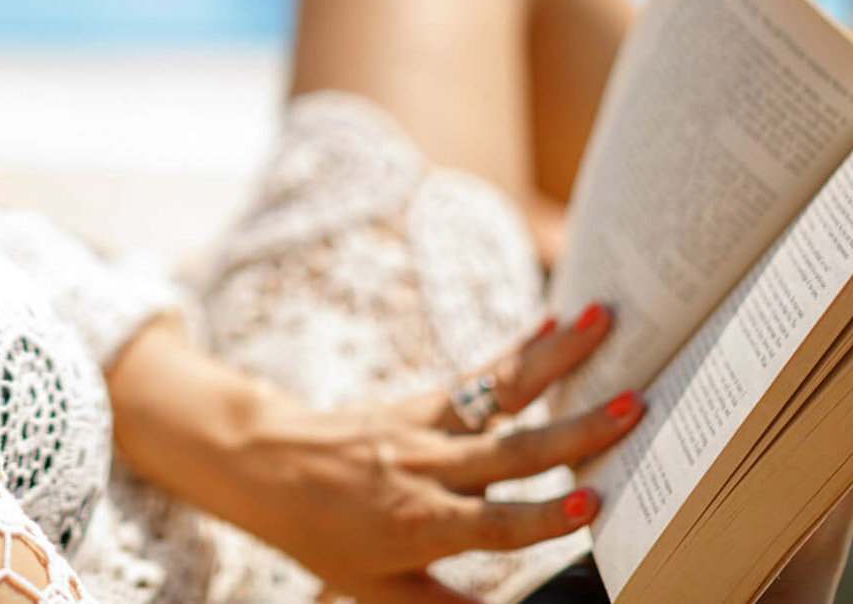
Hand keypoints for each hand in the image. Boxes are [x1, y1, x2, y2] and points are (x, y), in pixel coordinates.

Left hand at [107, 303, 643, 603]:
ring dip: (558, 358)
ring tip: (606, 322)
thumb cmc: (324, 537)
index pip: (492, 523)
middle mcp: (426, 469)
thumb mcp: (378, 592)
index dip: (542, 516)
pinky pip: (477, 377)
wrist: (264, 469)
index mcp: (418, 525)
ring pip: (500, 394)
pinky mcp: (422, 402)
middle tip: (635, 406)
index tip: (593, 502)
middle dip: (577, 431)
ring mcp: (425, 428)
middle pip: (511, 451)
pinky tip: (558, 323)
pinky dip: (520, 350)